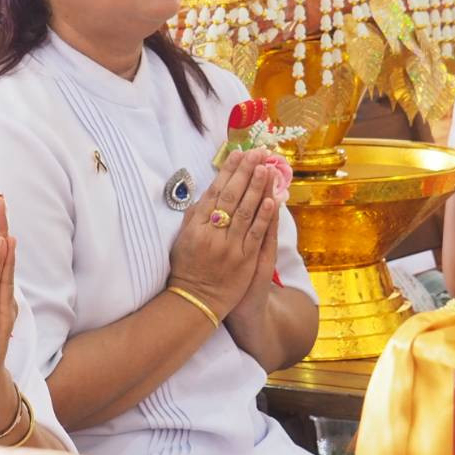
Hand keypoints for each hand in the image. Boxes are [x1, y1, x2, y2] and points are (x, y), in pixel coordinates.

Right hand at [168, 149, 277, 319]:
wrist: (196, 302)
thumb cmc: (188, 270)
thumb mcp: (182, 241)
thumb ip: (193, 218)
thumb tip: (206, 194)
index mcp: (195, 226)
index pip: (214, 191)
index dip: (227, 171)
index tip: (237, 153)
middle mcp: (211, 233)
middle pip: (230, 196)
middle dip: (245, 172)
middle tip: (257, 152)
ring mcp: (229, 246)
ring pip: (245, 210)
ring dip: (257, 187)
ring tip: (266, 167)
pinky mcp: (244, 260)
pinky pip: (255, 233)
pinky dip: (264, 216)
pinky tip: (272, 199)